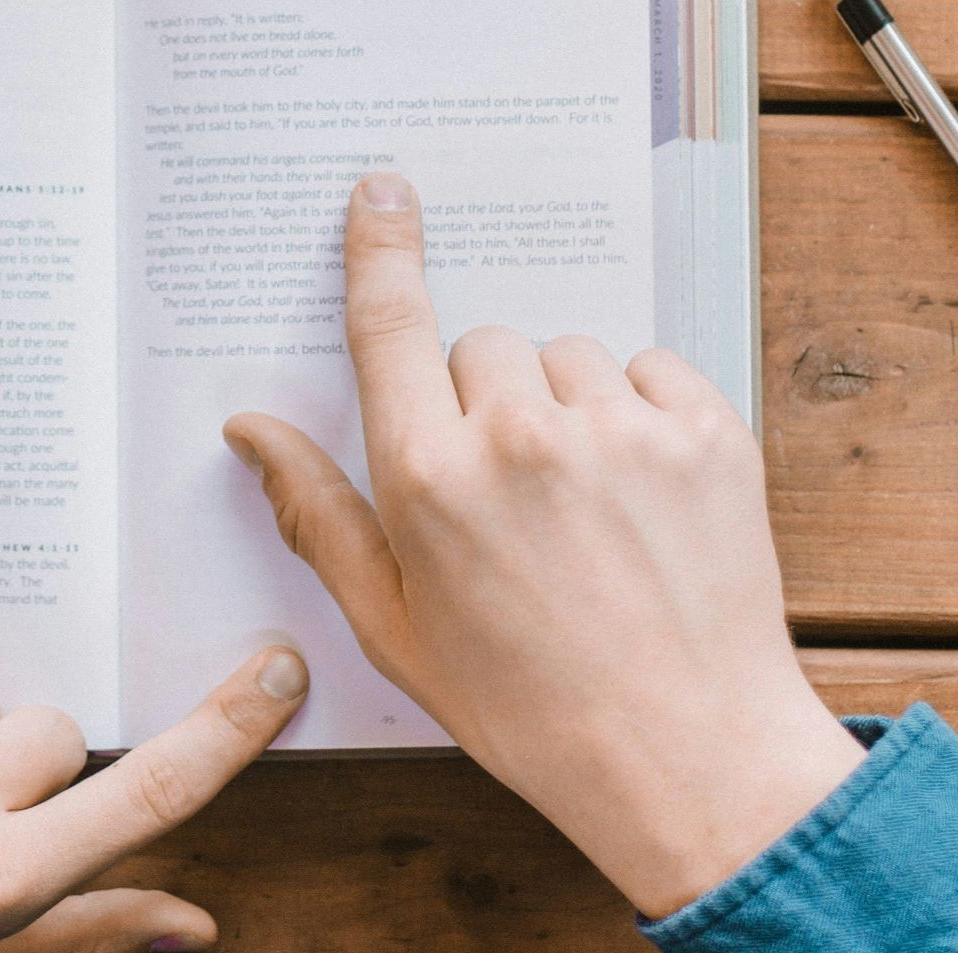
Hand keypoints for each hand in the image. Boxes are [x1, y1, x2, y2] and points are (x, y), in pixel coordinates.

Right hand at [221, 172, 865, 917]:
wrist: (684, 752)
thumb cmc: (525, 704)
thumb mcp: (393, 624)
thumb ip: (316, 514)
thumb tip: (250, 431)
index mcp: (428, 481)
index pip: (387, 325)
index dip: (380, 250)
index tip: (382, 194)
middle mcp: (519, 436)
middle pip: (478, 345)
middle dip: (477, 399)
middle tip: (504, 492)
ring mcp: (621, 428)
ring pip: (565, 357)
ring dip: (561, 407)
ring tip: (580, 507)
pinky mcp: (707, 431)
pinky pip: (649, 370)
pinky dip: (637, 415)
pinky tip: (636, 498)